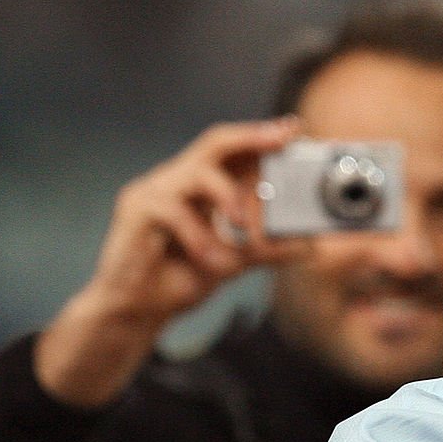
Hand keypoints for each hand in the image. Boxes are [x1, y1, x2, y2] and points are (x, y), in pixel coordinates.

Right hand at [35, 117, 304, 407]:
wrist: (137, 313)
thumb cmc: (178, 280)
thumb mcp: (233, 261)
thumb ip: (265, 249)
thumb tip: (307, 245)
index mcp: (198, 187)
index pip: (232, 151)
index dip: (262, 137)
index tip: (294, 129)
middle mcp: (175, 181)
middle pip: (214, 142)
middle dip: (252, 137)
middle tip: (283, 140)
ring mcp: (152, 192)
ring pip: (195, 172)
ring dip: (227, 197)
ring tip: (243, 227)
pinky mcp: (135, 213)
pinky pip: (171, 210)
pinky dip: (198, 235)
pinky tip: (210, 259)